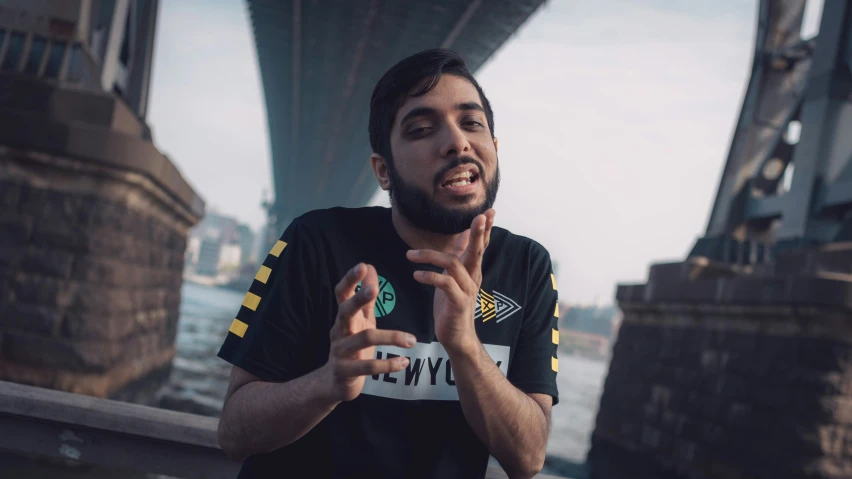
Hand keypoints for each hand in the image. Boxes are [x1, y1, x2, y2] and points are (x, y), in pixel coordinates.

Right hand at [323, 263, 415, 401]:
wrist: (334, 382)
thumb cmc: (352, 346)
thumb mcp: (360, 320)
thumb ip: (366, 297)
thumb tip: (370, 266)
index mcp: (344, 317)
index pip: (342, 293)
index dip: (350, 279)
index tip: (363, 265)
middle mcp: (339, 331)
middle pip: (345, 311)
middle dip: (358, 299)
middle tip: (375, 289)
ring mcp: (340, 352)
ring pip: (364, 340)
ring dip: (390, 337)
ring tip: (412, 340)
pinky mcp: (345, 371)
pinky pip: (367, 367)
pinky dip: (387, 365)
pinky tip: (404, 363)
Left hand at [407, 209, 495, 354]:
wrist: (457, 338)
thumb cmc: (453, 306)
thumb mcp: (455, 278)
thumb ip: (459, 257)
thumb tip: (462, 236)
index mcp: (472, 270)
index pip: (480, 245)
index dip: (484, 229)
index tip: (489, 211)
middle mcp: (473, 278)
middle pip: (477, 250)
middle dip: (479, 233)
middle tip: (481, 217)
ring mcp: (467, 290)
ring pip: (454, 264)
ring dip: (430, 256)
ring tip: (410, 255)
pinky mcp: (458, 303)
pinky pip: (445, 284)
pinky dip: (430, 277)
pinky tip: (416, 275)